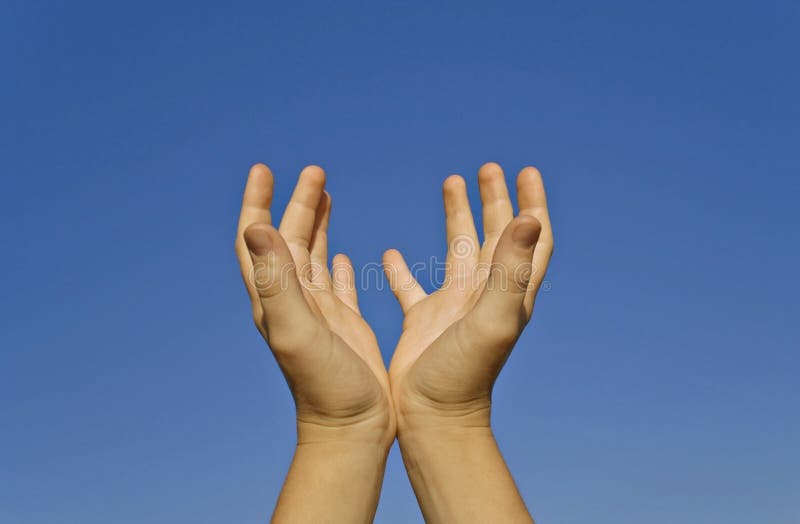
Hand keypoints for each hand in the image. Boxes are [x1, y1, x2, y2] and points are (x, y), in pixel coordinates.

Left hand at [235, 164, 394, 445]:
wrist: (353, 427)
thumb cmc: (325, 386)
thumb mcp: (297, 329)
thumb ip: (276, 280)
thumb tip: (256, 226)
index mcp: (275, 297)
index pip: (257, 240)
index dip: (257, 203)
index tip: (264, 169)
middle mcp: (292, 300)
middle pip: (288, 239)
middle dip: (297, 202)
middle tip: (314, 169)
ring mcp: (317, 312)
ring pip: (311, 255)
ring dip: (315, 223)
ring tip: (326, 192)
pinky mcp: (342, 324)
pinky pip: (334, 283)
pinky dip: (333, 260)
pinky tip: (337, 251)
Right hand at [383, 162, 552, 431]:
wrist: (433, 418)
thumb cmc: (464, 374)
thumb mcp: (492, 318)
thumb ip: (510, 270)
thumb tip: (529, 218)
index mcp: (506, 291)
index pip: (529, 238)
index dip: (532, 204)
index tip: (526, 171)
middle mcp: (483, 294)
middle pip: (495, 235)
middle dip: (494, 199)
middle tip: (488, 167)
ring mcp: (453, 305)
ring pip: (458, 249)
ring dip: (458, 216)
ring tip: (451, 180)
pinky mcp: (423, 319)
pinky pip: (412, 285)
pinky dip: (402, 268)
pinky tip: (390, 252)